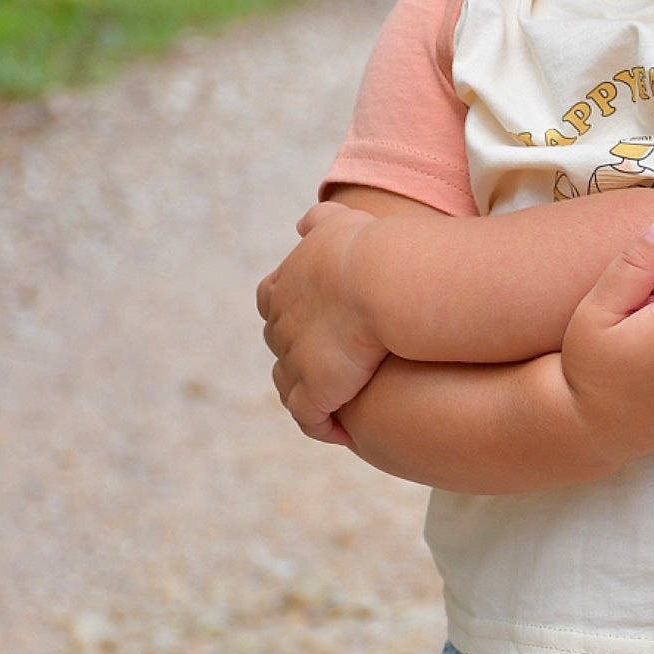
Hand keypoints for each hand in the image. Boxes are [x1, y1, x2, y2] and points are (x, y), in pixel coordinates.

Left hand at [257, 202, 387, 441]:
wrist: (379, 280)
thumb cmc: (367, 248)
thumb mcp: (339, 223)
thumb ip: (320, 221)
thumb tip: (303, 224)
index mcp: (282, 286)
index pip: (273, 305)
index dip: (293, 315)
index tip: (319, 322)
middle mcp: (280, 325)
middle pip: (281, 346)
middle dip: (300, 357)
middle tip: (331, 368)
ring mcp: (295, 360)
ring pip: (289, 386)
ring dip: (308, 396)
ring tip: (333, 407)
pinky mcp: (314, 390)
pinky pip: (310, 418)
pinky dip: (321, 426)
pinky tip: (341, 432)